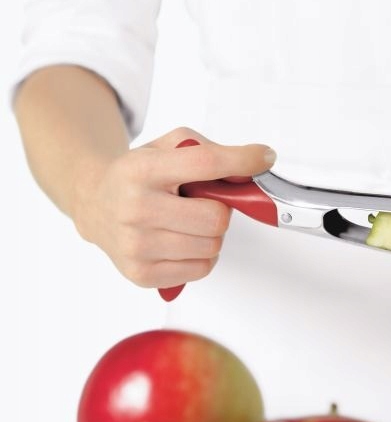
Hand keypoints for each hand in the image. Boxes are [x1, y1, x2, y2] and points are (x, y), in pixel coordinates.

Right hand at [71, 127, 275, 288]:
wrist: (95, 203)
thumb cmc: (138, 176)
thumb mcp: (166, 147)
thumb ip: (207, 150)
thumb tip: (252, 166)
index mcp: (142, 170)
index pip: (205, 163)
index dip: (242, 160)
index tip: (263, 157)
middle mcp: (135, 208)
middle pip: (216, 217)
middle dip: (220, 209)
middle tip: (203, 202)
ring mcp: (136, 245)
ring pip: (212, 246)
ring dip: (211, 233)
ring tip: (188, 221)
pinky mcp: (142, 274)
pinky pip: (202, 268)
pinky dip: (200, 255)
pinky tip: (180, 240)